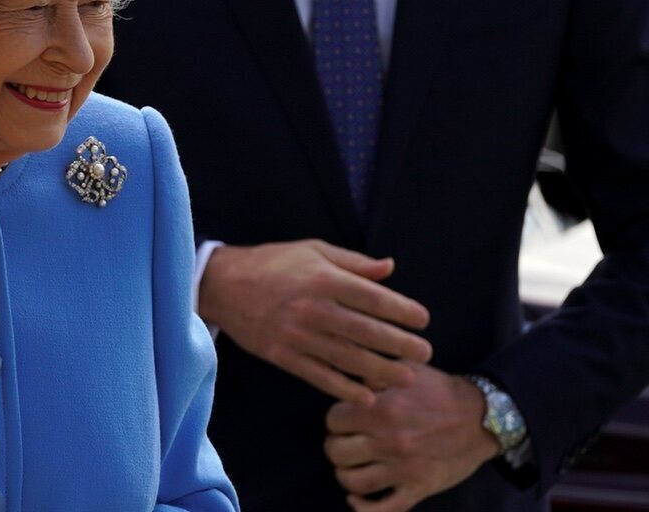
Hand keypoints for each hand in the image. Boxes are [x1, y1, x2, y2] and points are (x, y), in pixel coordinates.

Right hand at [198, 240, 431, 405]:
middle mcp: (313, 308)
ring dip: (379, 370)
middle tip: (425, 353)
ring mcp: (297, 335)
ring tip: (406, 378)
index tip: (423, 320)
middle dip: (399, 344)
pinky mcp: (283, 355)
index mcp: (323, 278)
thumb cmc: (274, 263)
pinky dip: (344, 388)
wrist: (223, 285)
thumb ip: (353, 262)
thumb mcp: (313, 250)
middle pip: (365, 331)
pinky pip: (319, 376)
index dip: (401, 310)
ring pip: (347, 358)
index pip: (372, 297)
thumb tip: (390, 268)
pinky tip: (367, 397)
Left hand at [323, 365, 498, 510]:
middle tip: (347, 443)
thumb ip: (374, 373)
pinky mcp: (418, 488)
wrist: (482, 417)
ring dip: (347, 474)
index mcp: (381, 409)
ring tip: (354, 466)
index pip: (333, 420)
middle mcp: (387, 441)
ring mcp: (402, 468)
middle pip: (336, 452)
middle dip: (337, 446)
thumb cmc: (441, 390)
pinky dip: (362, 509)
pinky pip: (382, 510)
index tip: (346, 421)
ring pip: (352, 482)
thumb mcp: (407, 369)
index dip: (336, 420)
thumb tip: (349, 382)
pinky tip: (356, 499)